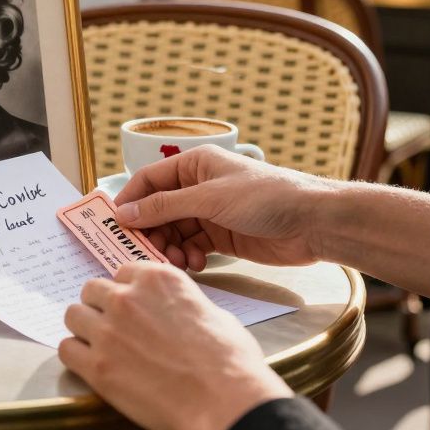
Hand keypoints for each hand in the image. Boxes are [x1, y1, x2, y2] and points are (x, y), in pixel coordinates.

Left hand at [60, 263, 290, 429]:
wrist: (224, 401)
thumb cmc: (229, 362)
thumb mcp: (212, 313)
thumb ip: (180, 303)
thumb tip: (174, 311)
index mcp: (157, 279)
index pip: (122, 273)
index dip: (127, 291)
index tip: (131, 305)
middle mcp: (127, 299)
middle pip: (92, 290)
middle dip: (101, 306)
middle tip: (114, 326)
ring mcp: (109, 331)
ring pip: (74, 315)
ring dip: (85, 328)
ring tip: (101, 345)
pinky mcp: (97, 366)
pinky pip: (67, 349)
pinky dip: (77, 356)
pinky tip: (92, 364)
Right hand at [112, 145, 333, 270]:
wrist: (314, 223)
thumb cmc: (265, 197)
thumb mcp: (209, 198)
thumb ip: (165, 207)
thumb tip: (124, 213)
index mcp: (194, 165)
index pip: (148, 181)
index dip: (130, 202)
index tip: (115, 226)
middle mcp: (199, 187)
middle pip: (159, 210)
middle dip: (151, 231)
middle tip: (145, 253)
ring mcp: (211, 213)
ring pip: (174, 231)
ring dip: (170, 248)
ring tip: (177, 262)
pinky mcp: (222, 237)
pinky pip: (192, 246)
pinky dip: (188, 256)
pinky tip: (195, 265)